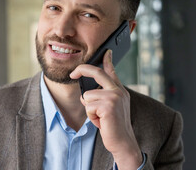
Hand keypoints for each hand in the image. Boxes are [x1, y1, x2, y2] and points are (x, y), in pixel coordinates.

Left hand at [70, 50, 141, 169]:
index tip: (106, 51)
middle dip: (81, 70)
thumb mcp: (108, 109)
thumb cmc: (113, 127)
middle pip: (96, 73)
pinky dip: (91, 116)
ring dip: (89, 109)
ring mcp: (114, 97)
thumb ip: (100, 98)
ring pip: (87, 96)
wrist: (123, 142)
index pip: (112, 72)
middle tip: (72, 74)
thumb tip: (84, 95)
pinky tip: (101, 122)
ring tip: (100, 118)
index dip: (108, 60)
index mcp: (119, 91)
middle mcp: (118, 91)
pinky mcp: (108, 106)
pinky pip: (88, 106)